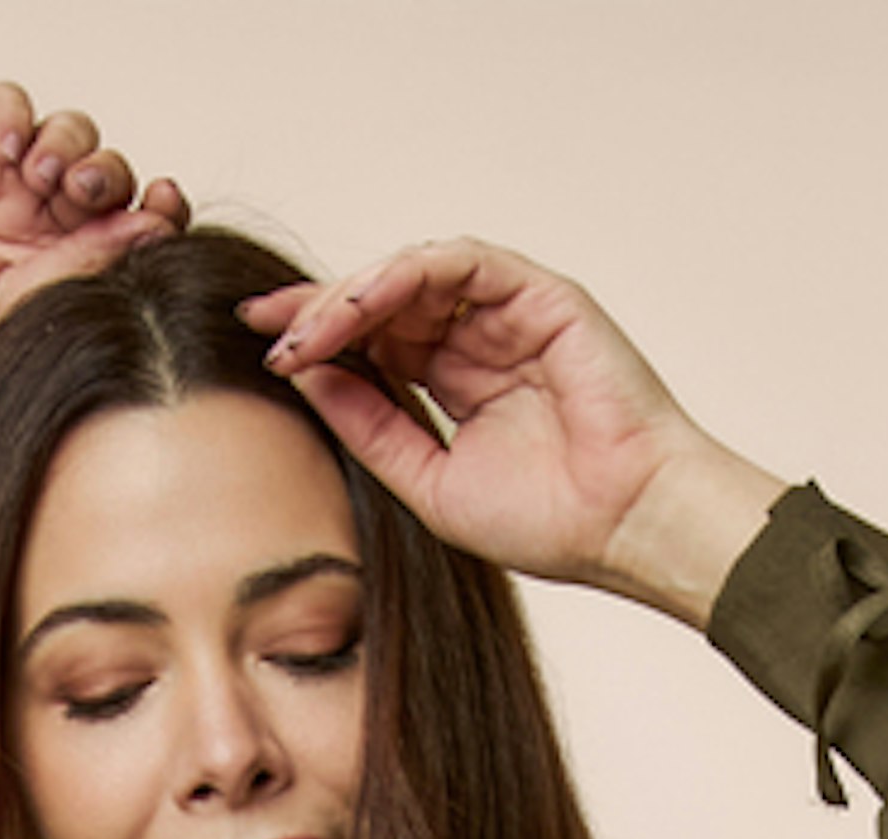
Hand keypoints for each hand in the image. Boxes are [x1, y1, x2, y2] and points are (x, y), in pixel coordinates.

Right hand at [0, 80, 189, 406]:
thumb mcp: (19, 309)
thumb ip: (88, 264)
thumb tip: (160, 226)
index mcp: (61, 278)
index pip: (132, 231)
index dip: (159, 209)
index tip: (164, 203)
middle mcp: (36, 230)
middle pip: (108, 175)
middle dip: (108, 173)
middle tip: (81, 192)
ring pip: (67, 133)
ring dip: (68, 142)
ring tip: (37, 176)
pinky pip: (8, 103)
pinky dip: (18, 113)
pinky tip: (5, 148)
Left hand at [239, 239, 780, 616]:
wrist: (624, 525)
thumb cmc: (550, 522)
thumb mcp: (429, 482)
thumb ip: (371, 428)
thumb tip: (305, 379)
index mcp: (456, 381)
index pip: (375, 342)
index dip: (319, 339)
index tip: (263, 350)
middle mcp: (478, 338)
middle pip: (382, 301)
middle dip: (318, 309)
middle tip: (264, 327)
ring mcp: (508, 311)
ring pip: (410, 275)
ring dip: (351, 295)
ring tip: (304, 328)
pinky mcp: (536, 292)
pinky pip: (456, 263)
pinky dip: (400, 277)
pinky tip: (358, 307)